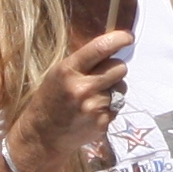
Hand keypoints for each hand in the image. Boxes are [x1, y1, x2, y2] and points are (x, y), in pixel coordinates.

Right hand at [13, 30, 132, 171]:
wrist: (44, 134)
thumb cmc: (52, 99)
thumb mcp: (59, 74)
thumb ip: (84, 63)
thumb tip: (112, 50)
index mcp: (68, 70)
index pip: (100, 48)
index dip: (118, 40)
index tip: (128, 37)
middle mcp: (83, 88)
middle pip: (119, 68)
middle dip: (116, 68)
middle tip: (105, 74)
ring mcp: (94, 107)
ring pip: (121, 87)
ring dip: (113, 89)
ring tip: (93, 96)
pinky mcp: (102, 122)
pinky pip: (118, 106)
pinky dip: (110, 106)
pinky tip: (93, 111)